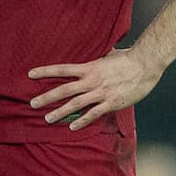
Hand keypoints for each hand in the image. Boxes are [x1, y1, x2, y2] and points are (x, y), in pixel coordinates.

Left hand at [27, 47, 162, 130]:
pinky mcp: (111, 103)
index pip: (61, 69)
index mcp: (88, 67)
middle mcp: (91, 81)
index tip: (30, 74)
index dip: (45, 71)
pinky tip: (72, 127)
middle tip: (32, 103)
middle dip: (47, 97)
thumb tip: (92, 48)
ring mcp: (100, 93)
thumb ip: (96, 57)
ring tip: (47, 118)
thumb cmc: (127, 58)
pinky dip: (82, 121)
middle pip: (64, 90)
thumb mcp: (106, 54)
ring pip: (75, 104)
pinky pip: (93, 114)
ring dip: (60, 112)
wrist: (145, 65)